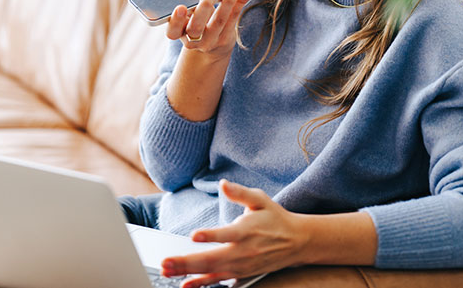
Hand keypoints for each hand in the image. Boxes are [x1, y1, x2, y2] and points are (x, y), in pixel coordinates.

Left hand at [160, 180, 310, 287]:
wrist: (296, 242)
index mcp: (247, 230)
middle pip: (212, 259)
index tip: (194, 235)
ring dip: (188, 273)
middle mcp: (243, 251)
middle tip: (165, 262)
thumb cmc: (275, 218)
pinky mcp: (241, 273)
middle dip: (187, 262)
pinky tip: (186, 285)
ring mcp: (241, 265)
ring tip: (168, 271)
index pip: (227, 234)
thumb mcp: (261, 200)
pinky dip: (202, 284)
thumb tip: (224, 184)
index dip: (210, 235)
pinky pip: (218, 281)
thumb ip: (240, 193)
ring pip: (212, 272)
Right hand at [165, 0, 253, 59]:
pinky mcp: (225, 38)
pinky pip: (233, 20)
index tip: (182, 7)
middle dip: (204, 7)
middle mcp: (192, 39)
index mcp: (177, 31)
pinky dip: (240, 4)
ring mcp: (210, 41)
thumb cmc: (194, 15)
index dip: (176, 21)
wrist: (211, 41)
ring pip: (218, 21)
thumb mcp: (184, 0)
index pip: (172, 31)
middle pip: (196, 27)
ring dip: (227, 1)